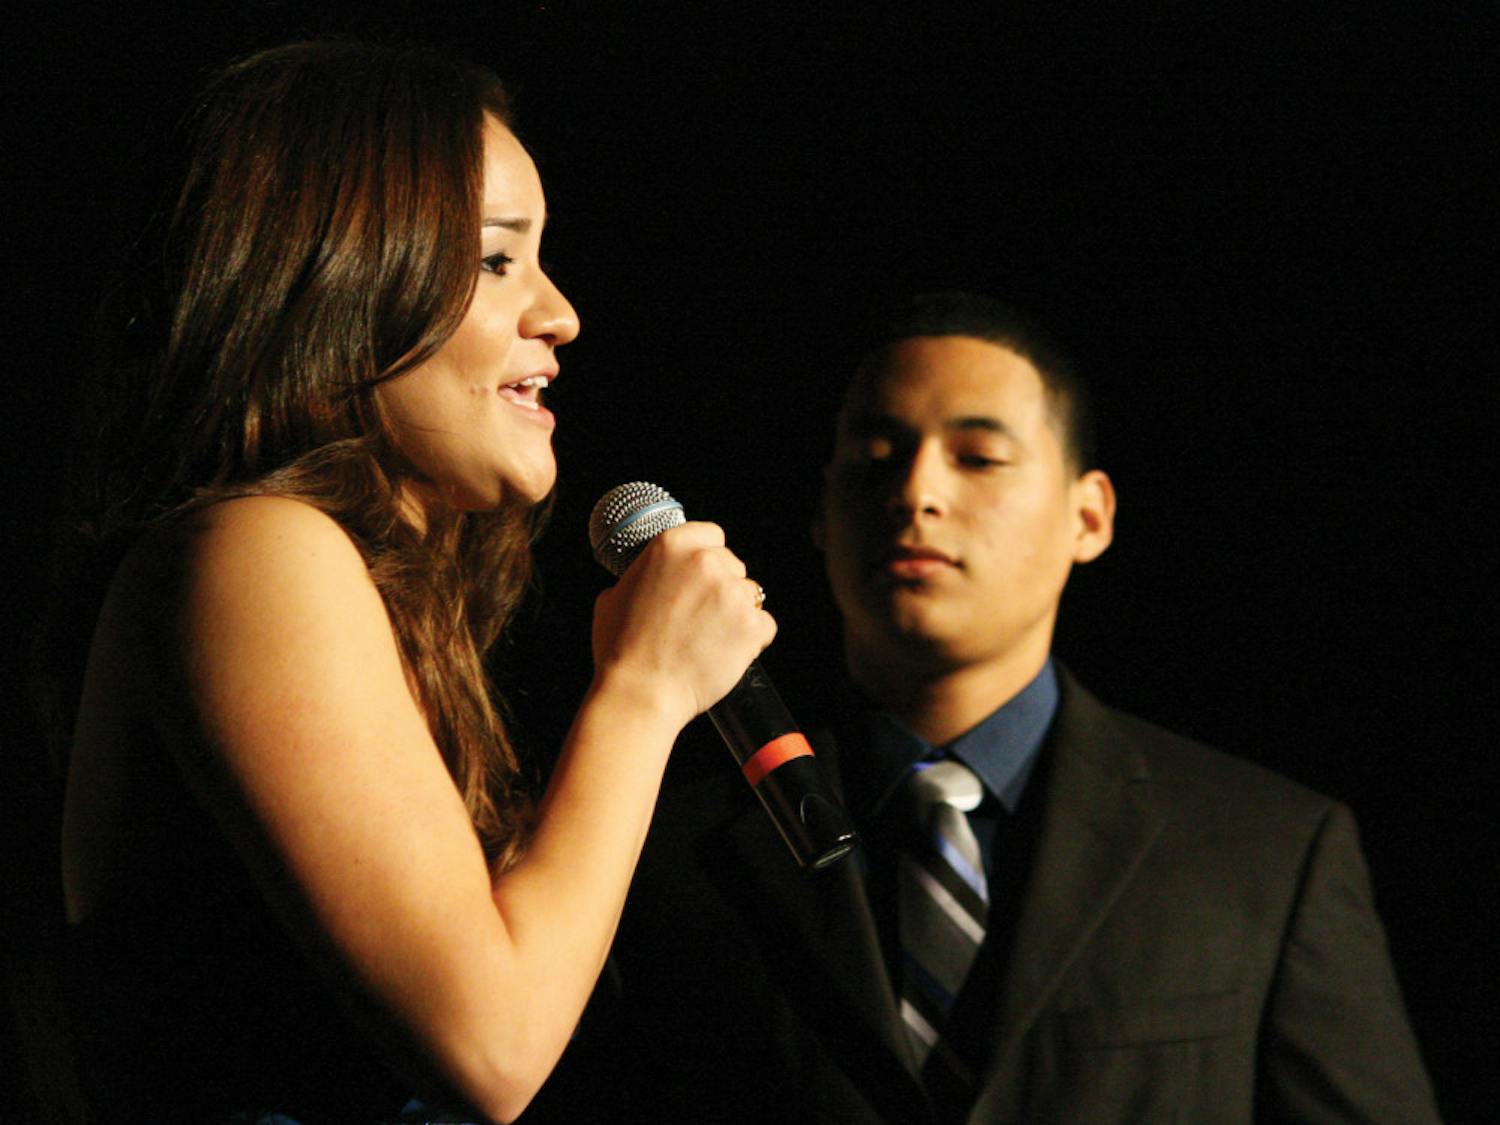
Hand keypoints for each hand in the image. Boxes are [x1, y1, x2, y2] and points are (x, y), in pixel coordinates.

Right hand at [590, 521, 775, 728]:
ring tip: (710, 639)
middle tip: (702, 616)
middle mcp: (706, 562)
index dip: (708, 555)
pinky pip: (764, 625)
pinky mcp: (752, 624)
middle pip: (733, 564)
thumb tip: (648, 578)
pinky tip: (726, 652)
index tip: (703, 574)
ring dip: (736, 612)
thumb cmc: (621, 651)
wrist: (641, 693)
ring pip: (751, 594)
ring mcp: (732, 593)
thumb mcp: (614, 597)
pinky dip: (751, 639)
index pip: (711, 534)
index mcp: (671, 545)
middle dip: (722, 587)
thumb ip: (640, 577)